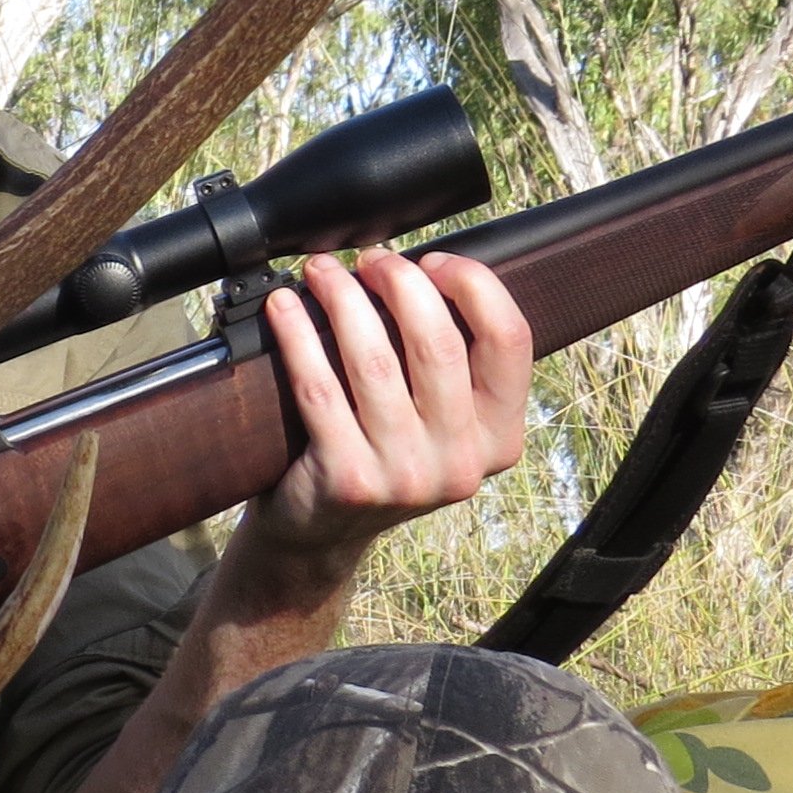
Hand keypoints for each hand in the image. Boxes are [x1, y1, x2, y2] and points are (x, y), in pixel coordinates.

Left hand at [47, 248, 528, 792]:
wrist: (317, 533)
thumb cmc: (375, 449)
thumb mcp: (434, 416)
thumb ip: (448, 358)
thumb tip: (426, 265)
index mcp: (499, 438)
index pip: (510, 341)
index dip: (474, 286)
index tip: (435, 259)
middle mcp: (463, 463)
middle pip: (439, 343)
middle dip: (399, 284)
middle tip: (368, 260)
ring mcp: (407, 477)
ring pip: (375, 360)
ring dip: (343, 300)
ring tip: (321, 272)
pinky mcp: (350, 480)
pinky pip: (320, 388)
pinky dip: (298, 337)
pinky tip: (283, 308)